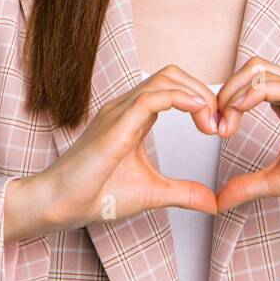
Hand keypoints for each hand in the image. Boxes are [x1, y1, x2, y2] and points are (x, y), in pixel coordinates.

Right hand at [5, 66, 219, 241]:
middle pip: (171, 74)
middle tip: (219, 124)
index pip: (172, 87)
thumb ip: (183, 193)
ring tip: (211, 124)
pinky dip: (179, 99)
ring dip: (196, 95)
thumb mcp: (152, 193)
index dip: (201, 100)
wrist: (60, 205)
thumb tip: (213, 203)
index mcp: (133, 116)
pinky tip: (197, 113)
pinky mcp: (114, 126)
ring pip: (164, 79)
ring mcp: (118, 112)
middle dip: (203, 91)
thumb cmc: (96, 194)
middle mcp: (125, 107)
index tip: (217, 129)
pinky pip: (149, 98)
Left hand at [212, 56, 279, 219]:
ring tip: (224, 126)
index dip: (227, 98)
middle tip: (214, 126)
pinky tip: (238, 115)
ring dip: (232, 94)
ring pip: (260, 70)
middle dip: (224, 91)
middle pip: (252, 67)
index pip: (252, 80)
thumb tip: (218, 200)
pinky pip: (279, 87)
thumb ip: (249, 185)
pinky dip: (251, 96)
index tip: (215, 130)